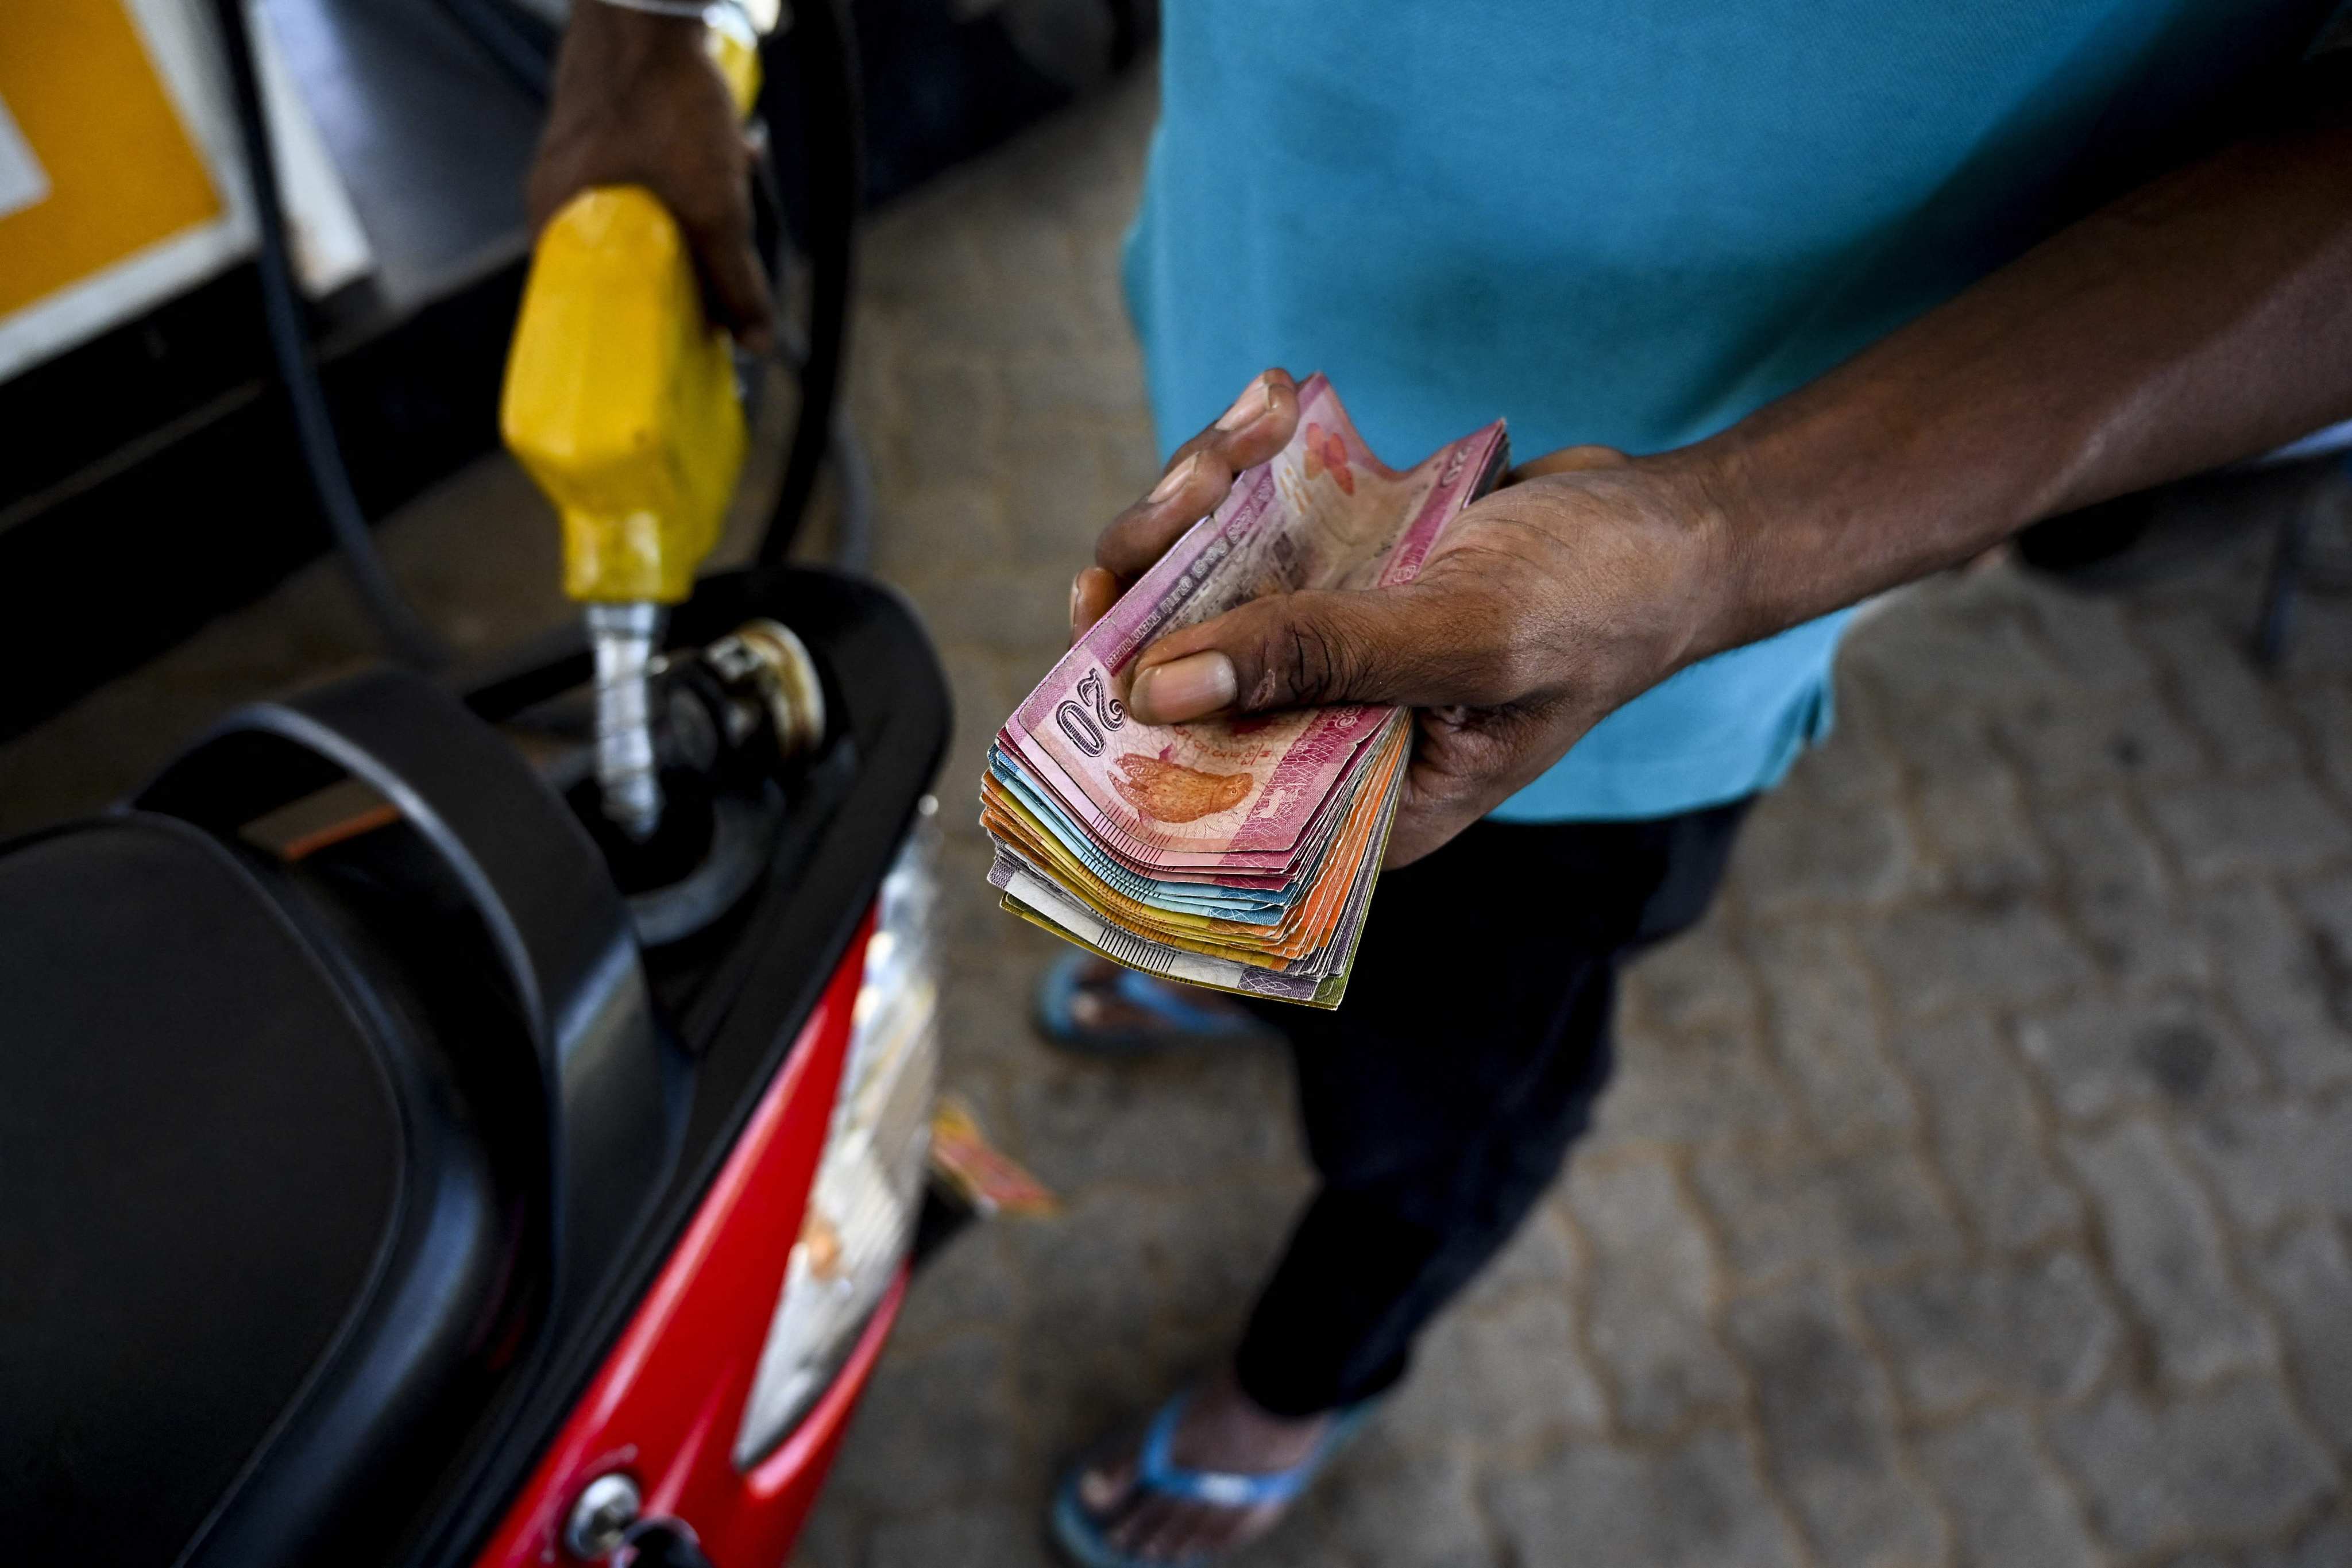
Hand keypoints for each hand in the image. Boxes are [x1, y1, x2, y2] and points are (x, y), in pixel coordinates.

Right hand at [527, 1, 774, 351]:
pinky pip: (655, 171)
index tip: (679, 345)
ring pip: (648, 214)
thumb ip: (734, 278)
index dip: (637, 328)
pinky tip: (735, 153)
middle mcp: (558, 190)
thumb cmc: (663, 100)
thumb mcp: (713, 205)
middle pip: (626, 261)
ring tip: (738, 190)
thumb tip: (755, 343)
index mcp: (557, 219)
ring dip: (702, 213)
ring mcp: (581, 153)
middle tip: (727, 273)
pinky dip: (696, 173)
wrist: (650, 6)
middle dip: (688, 264)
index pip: (586, 303)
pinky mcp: (610, 122)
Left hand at [1071, 369, 1734, 866]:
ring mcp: (1318, 658)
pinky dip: (1243, 461)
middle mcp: (1318, 743)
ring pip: (1190, 587)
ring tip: (1259, 421)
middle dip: (1159, 572)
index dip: (1116, 731)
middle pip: (1165, 681)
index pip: (1187, 801)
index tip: (1101, 627)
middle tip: (1192, 489)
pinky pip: (1238, 528)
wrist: (1672, 523)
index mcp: (1348, 810)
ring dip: (1199, 494)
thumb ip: (1314, 662)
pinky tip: (1280, 399)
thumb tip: (1156, 690)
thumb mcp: (1461, 637)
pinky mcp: (1326, 580)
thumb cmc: (1600, 602)